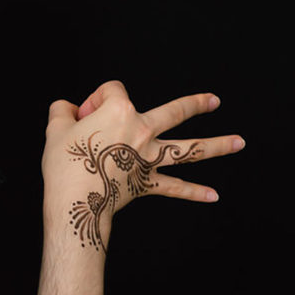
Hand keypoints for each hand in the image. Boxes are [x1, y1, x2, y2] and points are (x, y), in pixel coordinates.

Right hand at [42, 80, 243, 250]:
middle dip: (196, 105)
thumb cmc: (64, 163)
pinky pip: (175, 186)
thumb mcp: (55, 128)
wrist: (75, 202)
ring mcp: (149, 158)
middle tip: (214, 102)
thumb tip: (69, 108)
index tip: (81, 117)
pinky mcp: (148, 182)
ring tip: (239, 142)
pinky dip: (193, 191)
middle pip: (175, 111)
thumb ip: (63, 110)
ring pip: (188, 149)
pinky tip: (213, 195)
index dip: (94, 100)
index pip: (112, 92)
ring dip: (216, 146)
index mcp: (119, 110)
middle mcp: (142, 130)